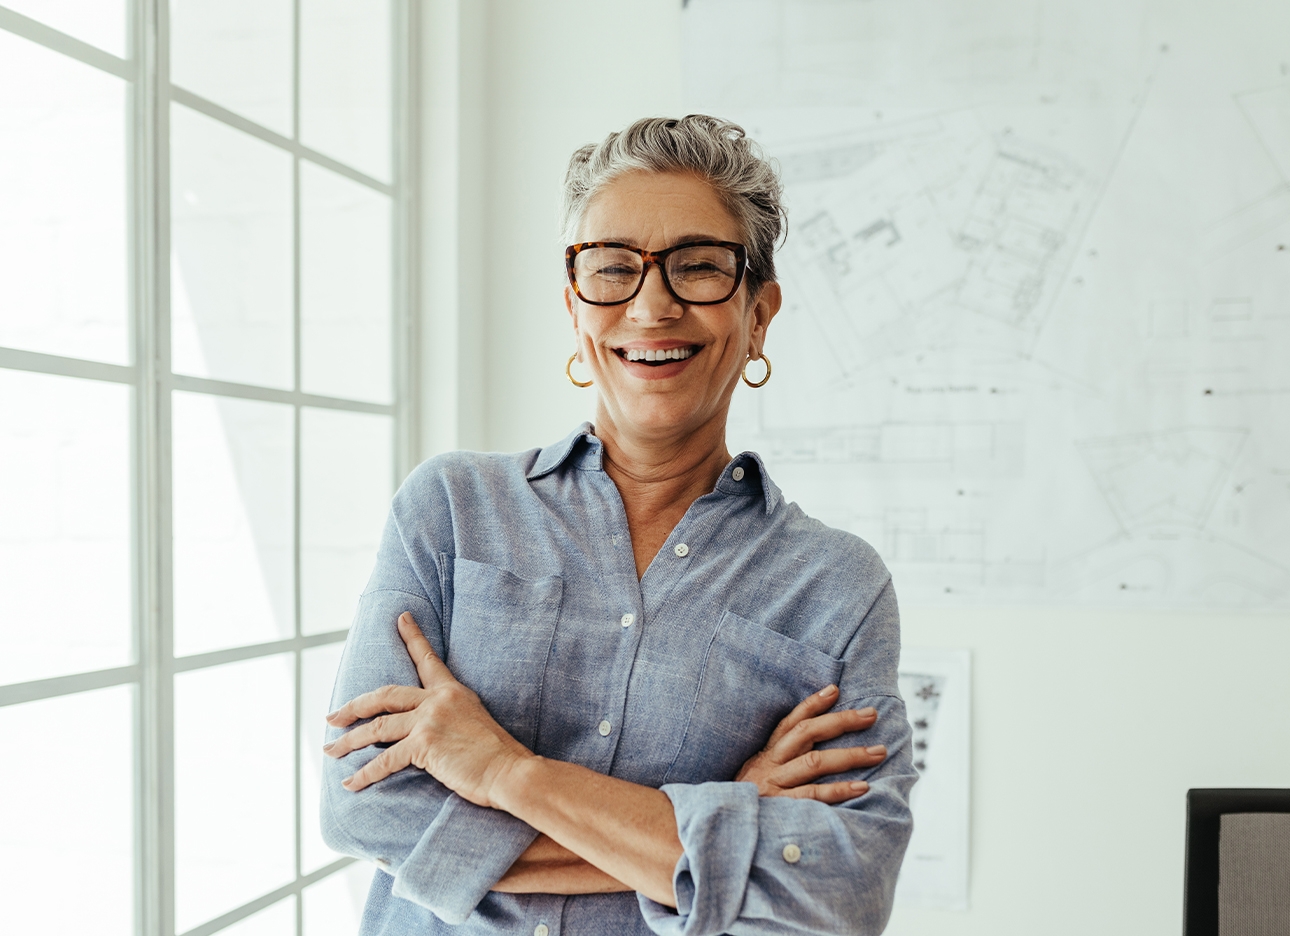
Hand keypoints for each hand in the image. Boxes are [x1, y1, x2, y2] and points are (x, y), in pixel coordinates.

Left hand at [323, 612, 531, 806]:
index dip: (413, 637)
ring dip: (349, 742)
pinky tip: (351, 783)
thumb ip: (450, 717)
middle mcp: (438, 700)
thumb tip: (429, 730)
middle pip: (384, 696)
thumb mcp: (475, 721)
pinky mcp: (424, 744)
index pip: (427, 659)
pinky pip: (385, 759)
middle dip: (353, 707)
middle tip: (333, 717)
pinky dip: (365, 774)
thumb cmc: (497, 755)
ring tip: (330, 750)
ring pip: (377, 728)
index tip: (401, 618)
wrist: (510, 770)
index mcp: (452, 691)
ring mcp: (430, 720)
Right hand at [735, 684, 885, 801]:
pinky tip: (862, 787)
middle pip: (807, 733)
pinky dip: (838, 790)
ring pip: (814, 762)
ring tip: (878, 752)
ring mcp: (775, 785)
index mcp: (765, 755)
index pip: (789, 722)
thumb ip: (779, 765)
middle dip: (841, 721)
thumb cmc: (747, 804)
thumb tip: (812, 750)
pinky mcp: (780, 807)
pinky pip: (813, 795)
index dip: (812, 704)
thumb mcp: (754, 777)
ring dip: (849, 755)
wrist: (720, 830)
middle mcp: (769, 764)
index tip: (834, 690)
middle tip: (870, 715)